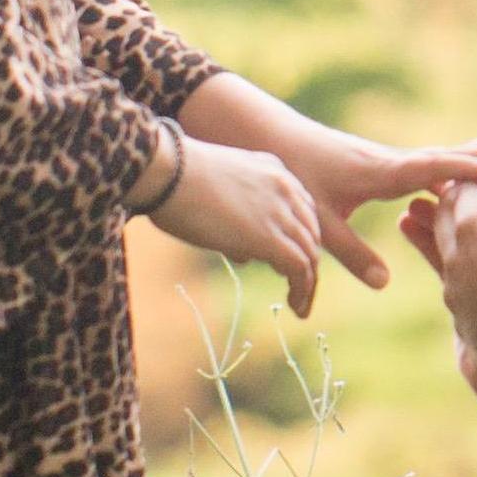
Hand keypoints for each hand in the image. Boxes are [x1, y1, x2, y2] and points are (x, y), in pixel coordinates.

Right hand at [144, 135, 323, 316]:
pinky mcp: (271, 238)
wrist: (166, 173)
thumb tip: (244, 254)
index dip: (300, 236)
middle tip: (301, 287)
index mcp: (271, 170)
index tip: (292, 258)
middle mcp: (284, 188)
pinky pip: (300, 269)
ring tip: (300, 306)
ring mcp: (280, 212)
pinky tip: (295, 306)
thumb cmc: (173, 182)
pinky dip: (303, 290)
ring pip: (309, 253)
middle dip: (309, 261)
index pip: (302, 208)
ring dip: (309, 283)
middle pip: (310, 232)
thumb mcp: (214, 195)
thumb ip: (235, 221)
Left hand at [177, 77, 476, 292]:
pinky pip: (429, 167)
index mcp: (380, 172)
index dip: (468, 172)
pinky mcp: (383, 165)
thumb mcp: (319, 223)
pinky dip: (455, 170)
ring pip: (444, 159)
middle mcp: (391, 160)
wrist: (269, 139)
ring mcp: (390, 160)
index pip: (434, 169)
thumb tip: (386, 282)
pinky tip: (469, 179)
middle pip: (452, 156)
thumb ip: (352, 255)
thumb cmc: (293, 178)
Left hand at [403, 165, 476, 346]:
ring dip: (428, 231)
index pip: (466, 188)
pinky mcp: (461, 317)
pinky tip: (442, 268)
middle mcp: (453, 256)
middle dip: (447, 200)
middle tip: (448, 189)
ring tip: (408, 218)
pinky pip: (450, 281)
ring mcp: (454, 289)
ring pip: (438, 251)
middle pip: (443, 218)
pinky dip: (446, 264)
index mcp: (470, 226)